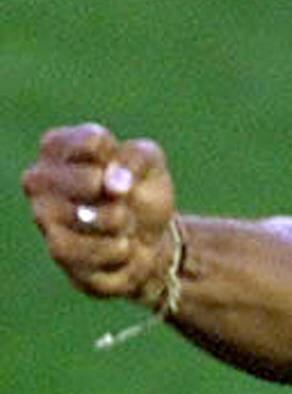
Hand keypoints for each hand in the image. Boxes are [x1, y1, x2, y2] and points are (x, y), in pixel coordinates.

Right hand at [21, 124, 181, 307]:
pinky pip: (95, 251)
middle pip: (90, 181)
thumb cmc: (142, 191)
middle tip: (123, 201)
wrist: (151, 240)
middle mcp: (38, 178)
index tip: (123, 171)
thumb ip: (136, 159)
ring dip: (122, 224)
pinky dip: (120, 250)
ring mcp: (42, 215)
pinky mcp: (58, 250)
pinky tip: (120, 246)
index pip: (93, 142)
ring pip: (90, 218)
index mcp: (58, 146)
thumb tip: (113, 184)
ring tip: (123, 223)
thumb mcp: (150, 163)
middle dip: (121, 196)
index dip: (122, 161)